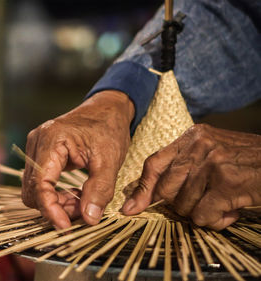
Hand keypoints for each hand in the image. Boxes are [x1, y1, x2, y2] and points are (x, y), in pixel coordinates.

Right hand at [22, 90, 134, 228]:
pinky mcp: (39, 154)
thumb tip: (89, 219)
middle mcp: (37, 143)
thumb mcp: (110, 161)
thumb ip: (99, 190)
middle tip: (82, 212)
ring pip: (34, 189)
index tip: (65, 226)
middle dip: (54, 207)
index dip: (50, 209)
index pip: (40, 184)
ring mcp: (35, 148)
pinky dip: (54, 194)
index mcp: (52, 140)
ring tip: (81, 203)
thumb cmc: (109, 129)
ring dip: (55, 202)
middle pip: (32, 190)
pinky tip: (74, 194)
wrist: (107, 109)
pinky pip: (39, 182)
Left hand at [122, 124, 260, 229]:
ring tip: (225, 204)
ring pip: (183, 206)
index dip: (142, 189)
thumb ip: (187, 165)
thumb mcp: (216, 153)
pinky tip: (232, 211)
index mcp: (193, 136)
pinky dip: (216, 221)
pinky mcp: (226, 183)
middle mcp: (199, 146)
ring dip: (203, 214)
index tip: (131, 208)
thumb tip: (153, 194)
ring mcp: (212, 163)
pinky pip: (202, 216)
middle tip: (205, 203)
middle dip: (181, 205)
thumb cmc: (250, 163)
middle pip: (166, 189)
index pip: (154, 163)